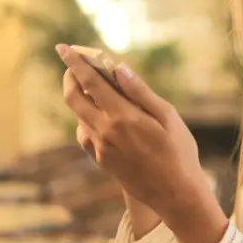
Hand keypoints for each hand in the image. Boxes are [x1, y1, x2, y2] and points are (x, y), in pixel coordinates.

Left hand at [56, 45, 223, 242]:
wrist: (175, 194)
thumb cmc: (179, 152)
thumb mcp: (167, 116)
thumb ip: (140, 92)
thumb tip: (118, 68)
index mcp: (122, 116)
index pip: (90, 82)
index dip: (74, 62)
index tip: (63, 48)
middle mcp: (105, 131)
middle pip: (73, 98)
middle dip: (70, 78)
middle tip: (78, 66)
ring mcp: (100, 148)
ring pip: (78, 116)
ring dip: (82, 98)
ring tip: (98, 89)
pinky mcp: (101, 160)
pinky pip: (85, 134)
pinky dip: (87, 119)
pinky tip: (103, 118)